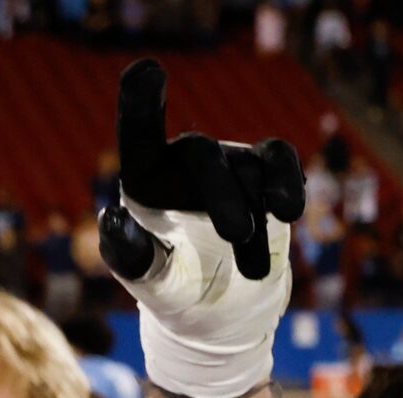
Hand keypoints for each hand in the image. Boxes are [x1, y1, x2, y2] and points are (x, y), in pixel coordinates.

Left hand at [101, 58, 305, 397]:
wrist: (221, 321)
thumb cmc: (175, 295)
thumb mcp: (151, 284)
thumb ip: (130, 255)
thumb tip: (113, 221)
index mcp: (146, 180)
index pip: (139, 134)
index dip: (142, 101)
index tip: (148, 71)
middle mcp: (185, 165)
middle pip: (203, 156)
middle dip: (222, 194)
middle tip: (235, 235)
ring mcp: (229, 169)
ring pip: (247, 170)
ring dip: (255, 220)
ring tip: (253, 273)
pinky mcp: (266, 183)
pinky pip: (279, 161)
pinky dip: (287, 181)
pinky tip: (289, 210)